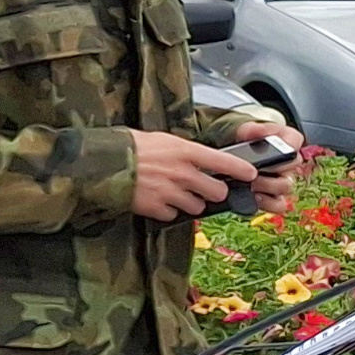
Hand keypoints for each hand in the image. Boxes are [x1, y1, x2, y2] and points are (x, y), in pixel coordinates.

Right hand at [130, 130, 263, 221]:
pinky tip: (159, 199)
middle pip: (218, 191)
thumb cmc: (132, 146)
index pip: (224, 161)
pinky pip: (174, 214)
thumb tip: (200, 160)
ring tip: (176, 192)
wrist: (103, 163)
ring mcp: (171, 192)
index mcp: (186, 152)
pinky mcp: (157, 208)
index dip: (242, 170)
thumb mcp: (164, 140)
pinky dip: (169, 210)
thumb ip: (185, 152)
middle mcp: (183, 173)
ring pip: (198, 206)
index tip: (251, 175)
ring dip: (191, 202)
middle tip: (207, 188)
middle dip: (215, 192)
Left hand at [229, 120, 299, 213]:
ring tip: (251, 184)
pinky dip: (267, 203)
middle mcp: (289, 162)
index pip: (296, 140)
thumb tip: (256, 131)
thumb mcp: (242, 132)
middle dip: (273, 168)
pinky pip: (279, 204)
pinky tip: (254, 197)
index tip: (274, 150)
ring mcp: (283, 182)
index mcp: (286, 141)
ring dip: (268, 186)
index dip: (287, 146)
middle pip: (292, 166)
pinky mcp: (274, 198)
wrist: (231, 162)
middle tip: (256, 170)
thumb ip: (250, 130)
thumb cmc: (242, 144)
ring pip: (286, 186)